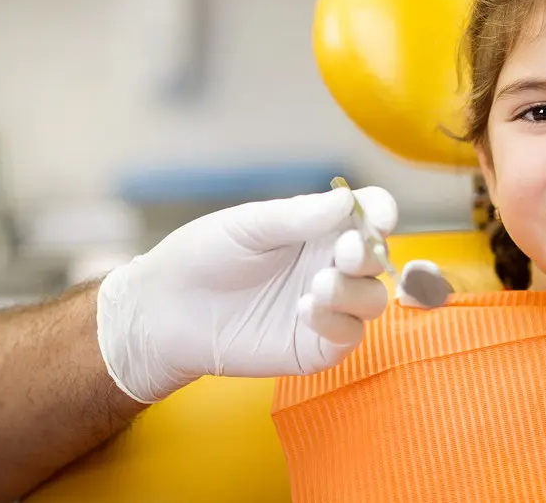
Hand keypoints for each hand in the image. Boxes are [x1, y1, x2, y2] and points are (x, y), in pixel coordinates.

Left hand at [96, 186, 396, 403]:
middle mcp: (330, 265)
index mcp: (320, 228)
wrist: (164, 311)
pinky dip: (338, 322)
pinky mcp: (316, 345)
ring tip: (317, 286)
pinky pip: (349, 336)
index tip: (380, 216)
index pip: (368, 215)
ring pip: (373, 300)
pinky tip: (305, 311)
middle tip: (346, 252)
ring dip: (355, 291)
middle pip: (377, 258)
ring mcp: (326, 307)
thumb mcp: (248, 226)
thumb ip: (298, 216)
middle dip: (370, 254)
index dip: (381, 212)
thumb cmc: (203, 257)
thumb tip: (348, 201)